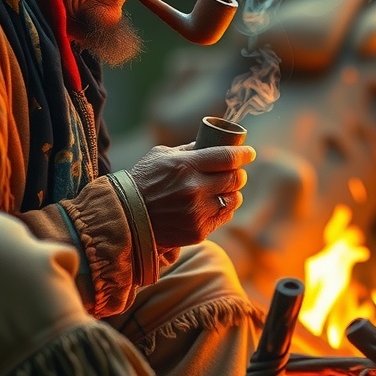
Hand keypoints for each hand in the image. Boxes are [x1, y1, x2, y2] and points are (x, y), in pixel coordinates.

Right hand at [130, 143, 255, 249]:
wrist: (126, 216)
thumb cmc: (143, 181)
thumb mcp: (161, 156)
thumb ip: (188, 150)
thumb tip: (211, 144)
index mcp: (186, 165)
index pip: (228, 157)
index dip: (244, 154)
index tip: (250, 153)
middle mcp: (195, 189)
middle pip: (235, 179)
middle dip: (239, 174)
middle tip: (236, 172)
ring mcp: (198, 212)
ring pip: (232, 200)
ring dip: (232, 193)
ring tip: (224, 190)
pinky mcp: (198, 231)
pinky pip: (223, 217)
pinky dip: (223, 209)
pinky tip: (216, 204)